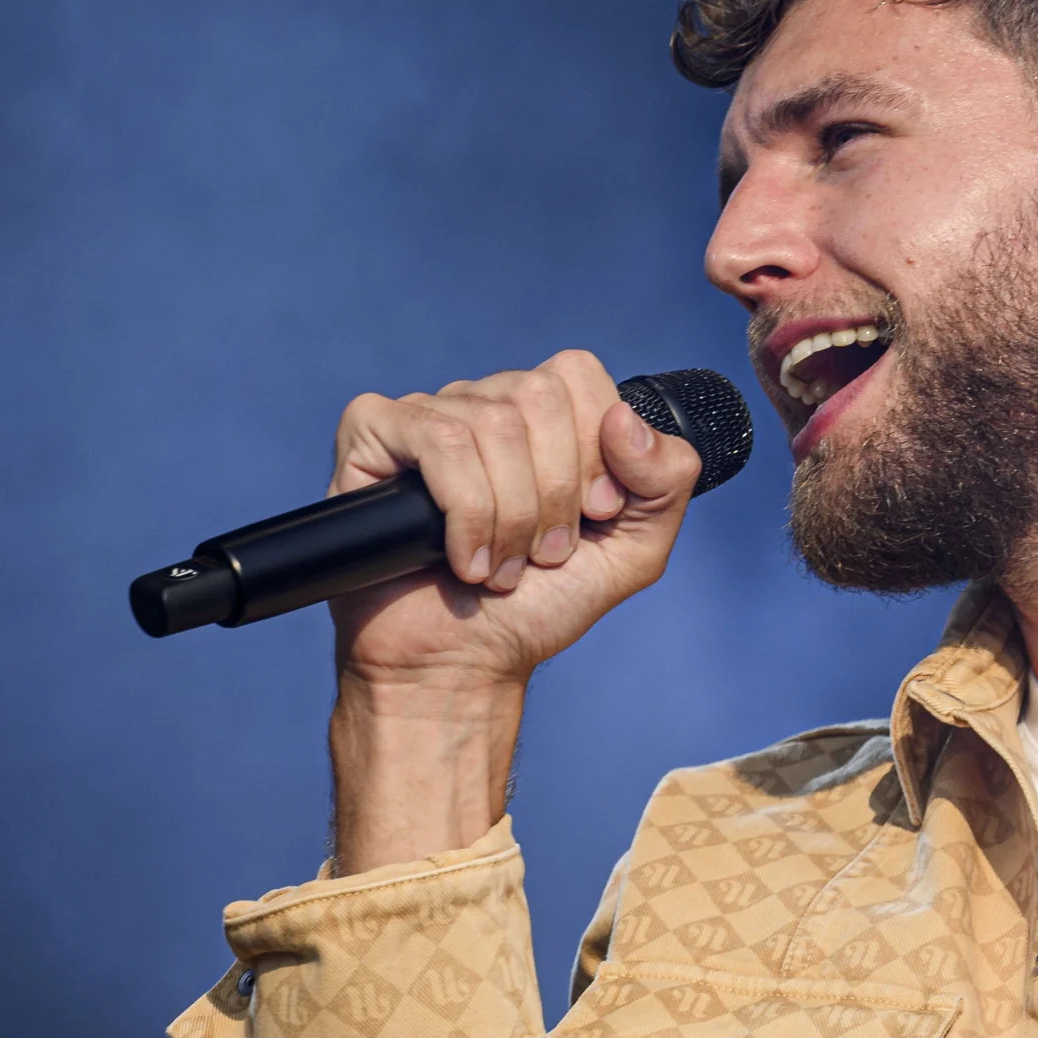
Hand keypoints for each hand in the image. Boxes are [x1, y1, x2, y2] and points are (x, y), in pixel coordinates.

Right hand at [320, 351, 705, 873]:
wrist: (464, 663)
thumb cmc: (539, 605)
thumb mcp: (634, 549)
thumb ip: (666, 481)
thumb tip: (624, 418)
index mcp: (541, 418)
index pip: (577, 373)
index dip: (594, 448)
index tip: (594, 515)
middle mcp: (481, 404)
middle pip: (538, 396)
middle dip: (555, 492)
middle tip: (544, 553)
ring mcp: (424, 416)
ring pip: (490, 425)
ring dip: (511, 517)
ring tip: (501, 568)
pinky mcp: (371, 437)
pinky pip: (435, 441)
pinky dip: (465, 512)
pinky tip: (462, 559)